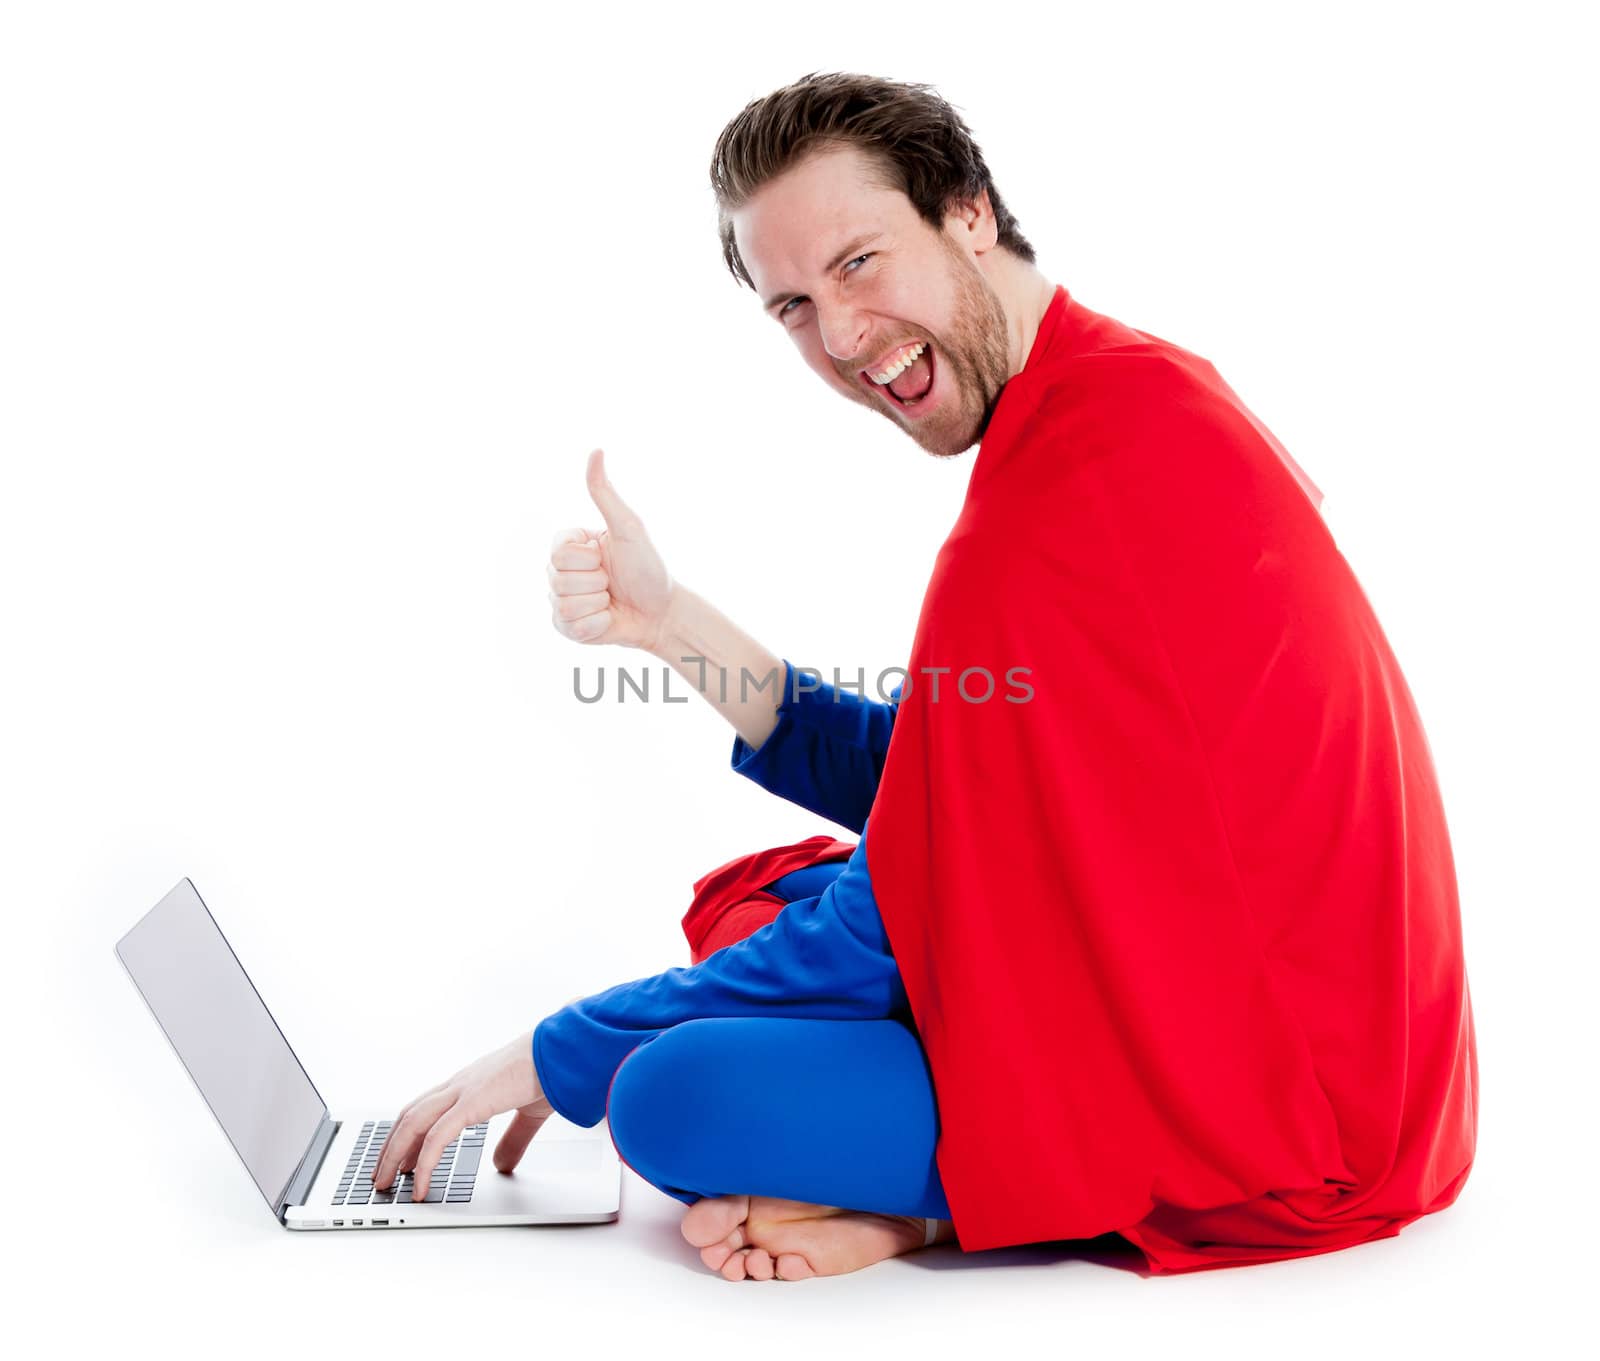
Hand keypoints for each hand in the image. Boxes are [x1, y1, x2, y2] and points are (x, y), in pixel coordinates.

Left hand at [371, 1028, 555, 1198]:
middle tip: (382, 1176)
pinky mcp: (472, 1101)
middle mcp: (460, 1084)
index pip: (427, 1109)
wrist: (564, 1050)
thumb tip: (501, 1165)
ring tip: (387, 1182)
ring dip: (394, 1154)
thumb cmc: (550, 1070)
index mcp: (471, 1084)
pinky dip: (423, 1162)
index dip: (408, 1135)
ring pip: (413, 1122)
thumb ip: (514, 1139)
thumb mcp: (528, 1112)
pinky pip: (436, 1136)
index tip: (401, 1160)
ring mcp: (463, 1090)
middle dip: (391, 1147)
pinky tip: (420, 1184)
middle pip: (410, 1115)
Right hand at [547, 447, 675, 652]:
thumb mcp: (629, 528)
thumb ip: (605, 494)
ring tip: (610, 600)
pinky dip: (596, 625)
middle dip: (596, 583)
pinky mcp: (567, 627)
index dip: (588, 559)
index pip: (558, 553)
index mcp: (570, 545)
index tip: (606, 557)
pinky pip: (571, 627)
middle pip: (558, 580)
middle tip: (612, 582)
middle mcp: (560, 571)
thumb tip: (596, 451)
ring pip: (564, 605)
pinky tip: (607, 618)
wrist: (661, 613)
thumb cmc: (648, 568)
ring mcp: (561, 599)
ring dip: (598, 604)